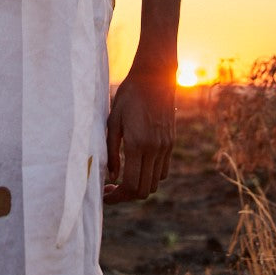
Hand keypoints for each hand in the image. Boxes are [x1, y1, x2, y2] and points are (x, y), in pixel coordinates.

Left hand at [104, 67, 175, 203]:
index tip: (105, 195)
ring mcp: (165, 147)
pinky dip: (151, 176)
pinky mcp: (171, 143)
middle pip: (144, 190)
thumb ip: (111, 151)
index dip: (117, 197)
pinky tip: (138, 165)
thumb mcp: (113, 121)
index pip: (130, 186)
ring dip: (139, 186)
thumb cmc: (128, 96)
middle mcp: (155, 149)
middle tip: (112, 188)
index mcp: (138, 144)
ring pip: (155, 183)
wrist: (154, 77)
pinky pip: (163, 170)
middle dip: (126, 195)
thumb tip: (112, 177)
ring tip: (123, 178)